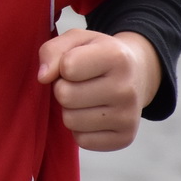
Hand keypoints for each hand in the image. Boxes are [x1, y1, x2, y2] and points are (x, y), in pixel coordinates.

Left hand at [37, 29, 159, 151]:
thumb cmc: (98, 55)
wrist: (137, 75)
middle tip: (77, 84)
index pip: (68, 67)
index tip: (74, 64)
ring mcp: (128, 116)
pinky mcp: (125, 138)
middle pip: (65, 96)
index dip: (62, 66)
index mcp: (117, 57)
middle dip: (63, 88)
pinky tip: (93, 114)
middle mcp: (126, 88)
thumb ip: (52, 50)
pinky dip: (80, 129)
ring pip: (70, 121)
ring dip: (70, 110)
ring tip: (85, 98)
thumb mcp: (77, 40)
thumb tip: (43, 77)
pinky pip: (81, 140)